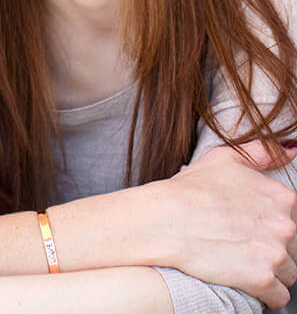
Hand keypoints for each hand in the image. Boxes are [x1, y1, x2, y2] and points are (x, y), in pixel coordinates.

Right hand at [160, 140, 296, 308]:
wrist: (163, 219)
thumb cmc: (188, 189)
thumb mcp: (224, 159)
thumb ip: (262, 153)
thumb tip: (289, 151)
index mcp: (280, 196)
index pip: (292, 220)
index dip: (267, 224)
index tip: (245, 225)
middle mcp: (284, 224)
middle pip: (293, 248)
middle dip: (270, 248)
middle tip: (239, 243)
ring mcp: (275, 252)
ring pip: (288, 273)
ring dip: (269, 271)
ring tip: (239, 261)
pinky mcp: (262, 278)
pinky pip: (278, 296)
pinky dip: (265, 294)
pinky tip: (243, 280)